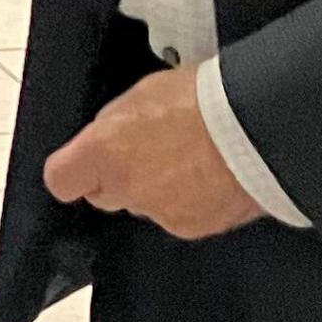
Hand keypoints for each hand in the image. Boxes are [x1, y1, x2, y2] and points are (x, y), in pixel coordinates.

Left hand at [42, 64, 267, 239]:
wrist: (259, 130)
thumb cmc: (203, 99)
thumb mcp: (144, 93)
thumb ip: (116, 125)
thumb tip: (109, 138)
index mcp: (104, 152)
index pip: (61, 179)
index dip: (73, 172)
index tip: (84, 164)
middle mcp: (126, 188)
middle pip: (106, 194)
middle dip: (121, 177)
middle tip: (152, 151)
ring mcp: (160, 213)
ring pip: (146, 206)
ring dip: (159, 189)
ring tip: (193, 160)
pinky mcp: (193, 227)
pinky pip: (181, 216)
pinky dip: (192, 201)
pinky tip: (213, 177)